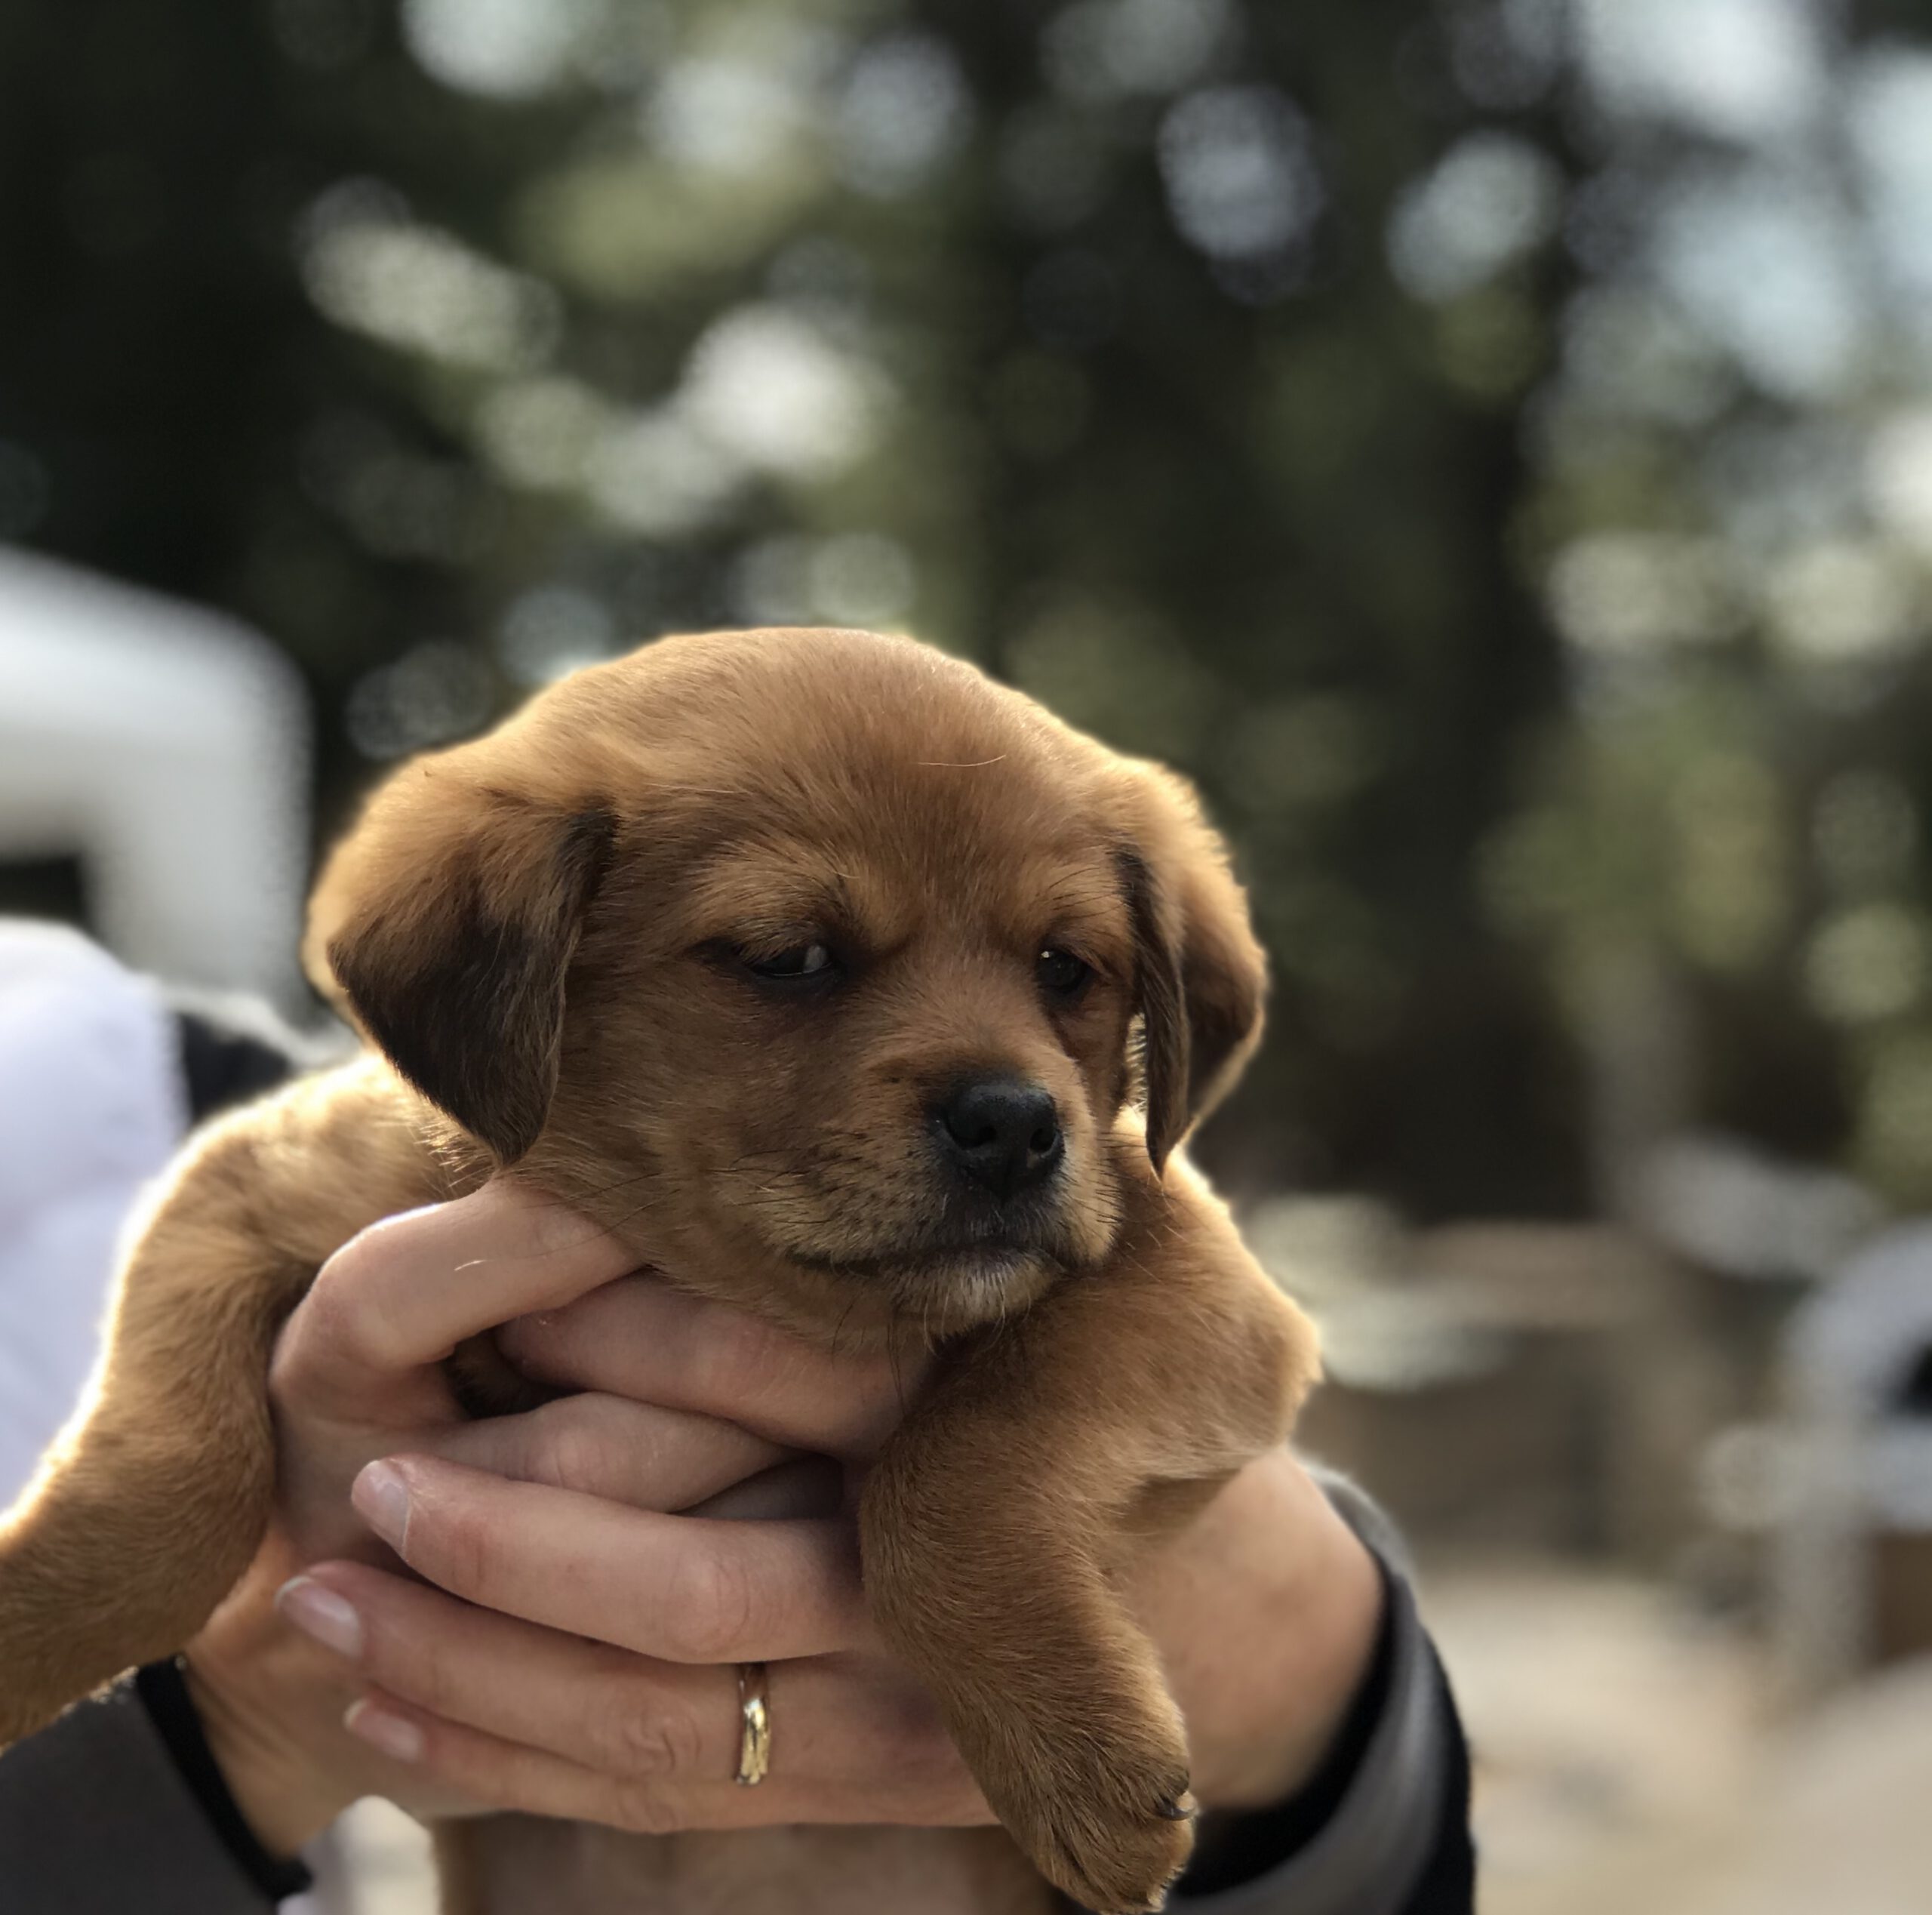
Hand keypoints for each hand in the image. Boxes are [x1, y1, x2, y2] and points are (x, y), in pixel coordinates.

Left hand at [183, 1181, 893, 1850]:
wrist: (1017, 1568)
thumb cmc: (823, 1377)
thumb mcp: (791, 1297)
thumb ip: (670, 1251)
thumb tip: (566, 1193)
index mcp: (951, 1408)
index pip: (782, 1377)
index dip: (630, 1347)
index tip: (511, 1329)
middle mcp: (937, 1576)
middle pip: (696, 1589)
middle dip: (510, 1547)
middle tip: (376, 1485)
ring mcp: (898, 1709)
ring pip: (649, 1710)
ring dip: (463, 1657)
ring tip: (327, 1598)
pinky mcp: (845, 1789)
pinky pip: (642, 1796)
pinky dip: (496, 1750)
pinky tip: (382, 1704)